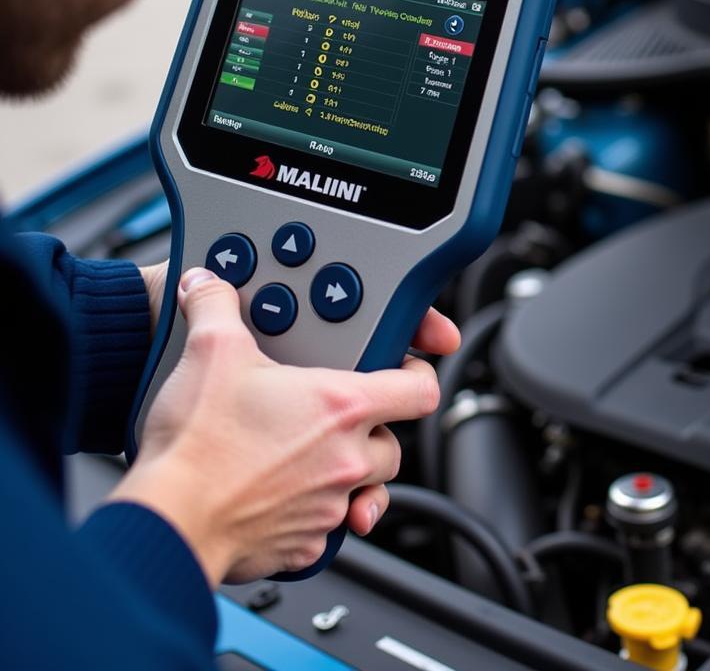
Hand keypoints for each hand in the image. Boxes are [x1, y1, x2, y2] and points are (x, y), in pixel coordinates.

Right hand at [111, 268, 459, 583]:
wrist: (167, 518)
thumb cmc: (198, 443)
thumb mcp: (210, 351)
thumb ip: (216, 306)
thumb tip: (208, 284)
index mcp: (341, 406)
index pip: (420, 389)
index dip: (418, 375)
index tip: (405, 369)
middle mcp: (346, 459)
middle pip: (393, 443)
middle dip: (374, 430)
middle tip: (338, 416)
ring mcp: (328, 507)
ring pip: (364, 489)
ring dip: (347, 474)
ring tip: (309, 456)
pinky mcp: (305, 547)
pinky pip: (328, 530)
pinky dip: (315, 515)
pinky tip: (285, 495)